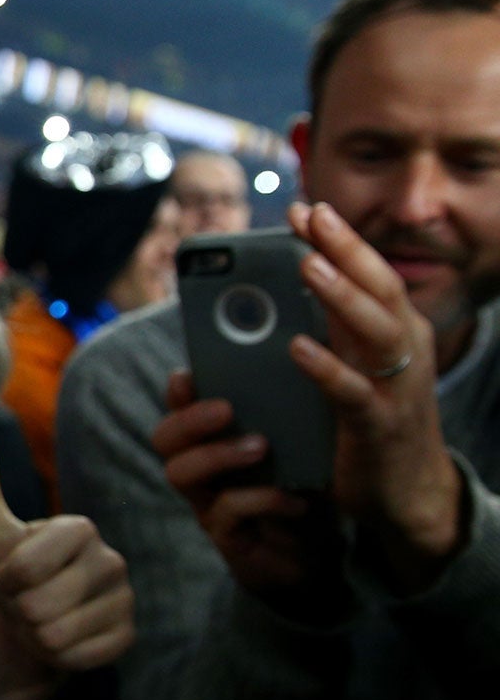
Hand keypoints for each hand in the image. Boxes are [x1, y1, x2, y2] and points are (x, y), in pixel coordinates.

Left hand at [0, 428, 133, 690]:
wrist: (32, 621)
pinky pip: (78, 657)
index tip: (11, 577)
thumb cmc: (13, 572)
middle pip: (40, 605)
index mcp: (80, 528)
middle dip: (20, 612)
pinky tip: (63, 641)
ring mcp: (125, 600)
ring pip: (56, 635)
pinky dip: (58, 657)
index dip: (8, 580)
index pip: (27, 568)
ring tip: (43, 620)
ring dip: (37, 636)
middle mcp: (112, 560)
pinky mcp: (128, 636)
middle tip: (28, 603)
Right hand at [153, 370, 346, 611]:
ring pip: (180, 473)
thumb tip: (300, 361)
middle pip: (165, 438)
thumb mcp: (301, 447)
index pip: (181, 408)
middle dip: (189, 419)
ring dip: (217, 455)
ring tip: (260, 448)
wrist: (322, 555)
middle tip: (226, 409)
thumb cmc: (308, 492)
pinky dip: (260, 499)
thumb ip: (288, 414)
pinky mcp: (226, 536)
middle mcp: (203, 470)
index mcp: (215, 441)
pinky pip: (224, 511)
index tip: (189, 374)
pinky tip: (294, 498)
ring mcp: (209, 503)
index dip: (177, 391)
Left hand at [287, 202, 464, 590]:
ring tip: (306, 266)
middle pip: (379, 288)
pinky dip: (327, 367)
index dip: (341, 239)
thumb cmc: (371, 421)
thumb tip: (294, 283)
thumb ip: (334, 327)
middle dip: (345, 249)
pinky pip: (353, 392)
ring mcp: (395, 387)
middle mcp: (404, 351)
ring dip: (339, 295)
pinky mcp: (378, 426)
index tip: (307, 206)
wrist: (404, 492)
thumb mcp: (355, 365)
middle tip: (311, 214)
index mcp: (396, 332)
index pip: (370, 273)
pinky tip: (297, 347)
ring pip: (374, 331)